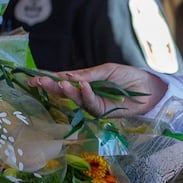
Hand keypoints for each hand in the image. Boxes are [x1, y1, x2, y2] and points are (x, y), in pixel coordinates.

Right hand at [29, 64, 166, 117]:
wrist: (150, 87)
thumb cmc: (129, 76)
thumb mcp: (107, 70)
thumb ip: (88, 74)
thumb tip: (66, 76)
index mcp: (84, 82)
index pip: (63, 81)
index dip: (49, 79)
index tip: (32, 77)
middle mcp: (86, 94)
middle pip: (65, 92)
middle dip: (51, 87)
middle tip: (38, 82)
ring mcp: (94, 104)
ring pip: (76, 99)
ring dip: (67, 91)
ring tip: (59, 84)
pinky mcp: (104, 112)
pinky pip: (92, 104)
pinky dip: (86, 94)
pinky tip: (82, 86)